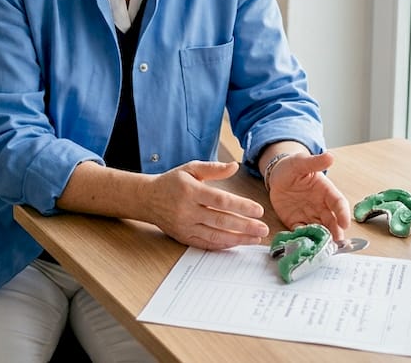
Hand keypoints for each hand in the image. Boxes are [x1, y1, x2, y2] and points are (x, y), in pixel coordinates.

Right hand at [147, 161, 269, 249]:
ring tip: (255, 239)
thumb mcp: (190, 168)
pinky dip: (223, 245)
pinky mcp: (183, 237)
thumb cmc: (172, 182)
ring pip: (215, 235)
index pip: (221, 200)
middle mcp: (187, 210)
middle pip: (221, 220)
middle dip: (245, 226)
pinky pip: (206, 244)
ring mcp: (185, 226)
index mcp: (191, 190)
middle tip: (263, 229)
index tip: (258, 210)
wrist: (147, 199)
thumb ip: (213, 168)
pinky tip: (237, 243)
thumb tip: (234, 166)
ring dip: (238, 239)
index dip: (241, 207)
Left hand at [268, 151, 351, 241]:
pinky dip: (304, 239)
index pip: (338, 203)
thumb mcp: (301, 162)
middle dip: (335, 231)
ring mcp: (309, 215)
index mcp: (326, 191)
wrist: (277, 175)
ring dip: (322, 238)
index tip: (345, 224)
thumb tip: (330, 156)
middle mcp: (321, 206)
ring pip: (319, 229)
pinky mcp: (296, 222)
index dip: (343, 213)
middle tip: (337, 243)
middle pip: (332, 221)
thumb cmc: (292, 167)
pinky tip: (304, 244)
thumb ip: (314, 162)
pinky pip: (302, 232)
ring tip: (323, 248)